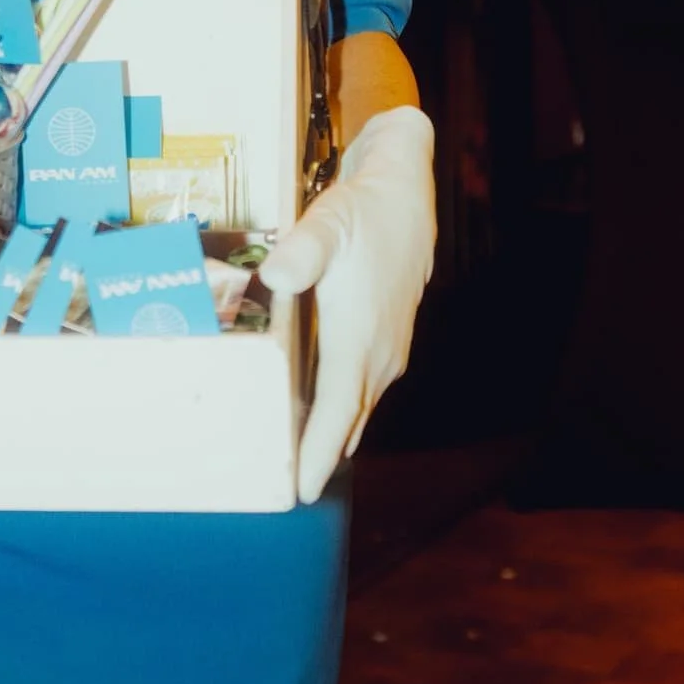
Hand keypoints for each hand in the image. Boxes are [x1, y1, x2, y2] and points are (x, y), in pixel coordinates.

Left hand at [260, 105, 435, 503]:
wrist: (405, 192)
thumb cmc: (363, 211)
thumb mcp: (327, 224)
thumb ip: (303, 251)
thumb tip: (277, 275)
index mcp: (359, 339)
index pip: (337, 412)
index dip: (319, 453)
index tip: (303, 491)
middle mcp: (378, 355)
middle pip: (346, 422)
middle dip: (320, 458)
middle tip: (282, 490)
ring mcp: (387, 351)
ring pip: (356, 408)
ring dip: (331, 436)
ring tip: (296, 463)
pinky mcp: (387, 340)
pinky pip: (360, 390)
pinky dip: (340, 411)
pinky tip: (316, 413)